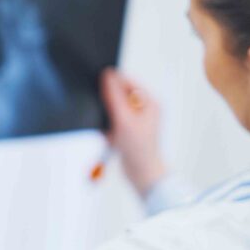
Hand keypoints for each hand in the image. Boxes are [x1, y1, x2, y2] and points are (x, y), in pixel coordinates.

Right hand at [101, 68, 167, 196]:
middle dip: (109, 104)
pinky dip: (108, 126)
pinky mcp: (128, 128)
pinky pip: (113, 120)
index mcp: (150, 101)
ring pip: (114, 108)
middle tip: (109, 116)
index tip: (98, 85)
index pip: (128, 81)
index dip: (113, 83)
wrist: (142, 172)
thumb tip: (107, 76)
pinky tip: (111, 136)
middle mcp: (145, 108)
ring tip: (112, 128)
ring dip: (108, 116)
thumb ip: (115, 97)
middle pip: (120, 94)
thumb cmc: (139, 149)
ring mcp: (137, 118)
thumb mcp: (124, 120)